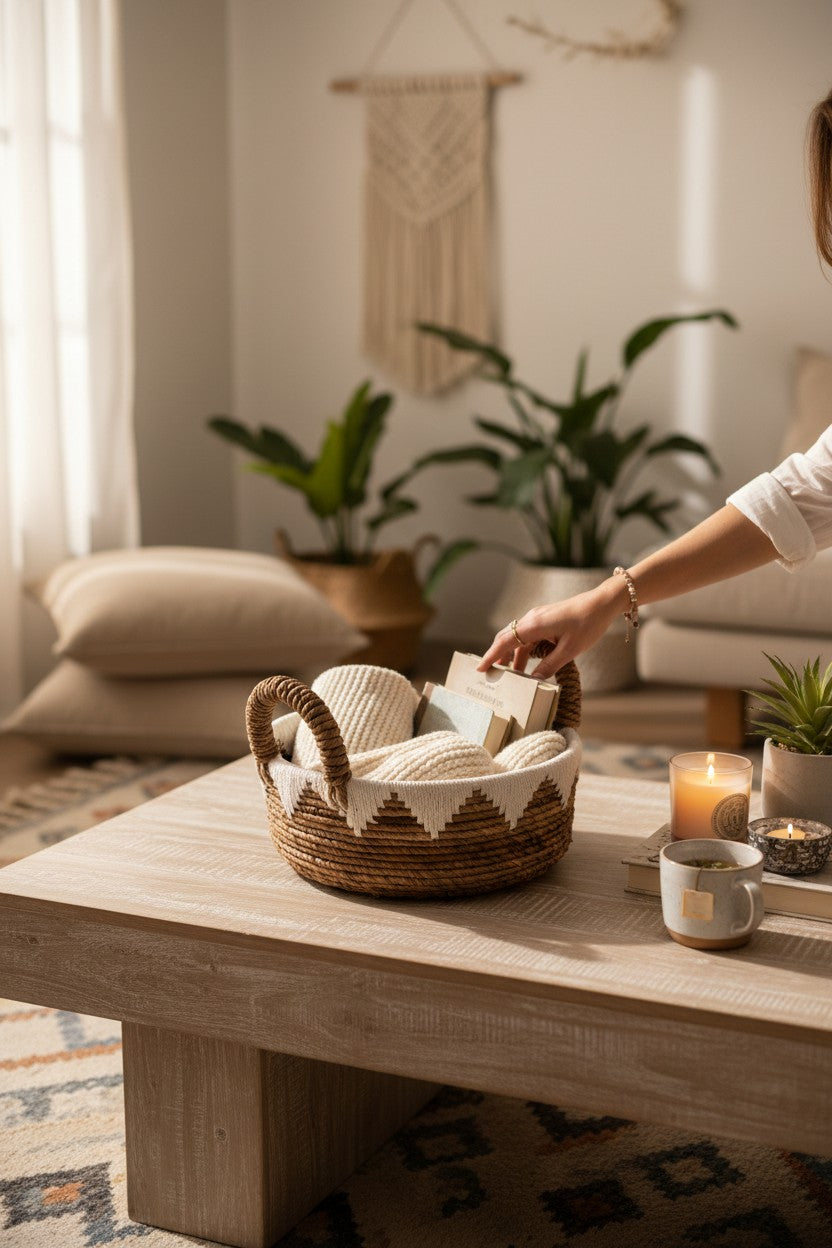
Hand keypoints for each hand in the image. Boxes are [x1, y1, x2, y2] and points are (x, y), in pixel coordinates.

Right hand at [477, 581, 621, 679]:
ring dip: (513, 656)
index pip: (505, 642)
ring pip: (518, 639)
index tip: (479, 668)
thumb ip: (550, 666)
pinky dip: (523, 650)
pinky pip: (528, 636)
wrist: (602, 603)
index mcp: (534, 625)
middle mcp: (532, 619)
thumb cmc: (588, 624)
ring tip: (511, 676)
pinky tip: (527, 664)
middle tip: (490, 674)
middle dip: (497, 656)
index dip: (491, 656)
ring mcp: (538, 618)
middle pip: (506, 638)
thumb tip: (534, 680)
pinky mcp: (545, 619)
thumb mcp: (570, 650)